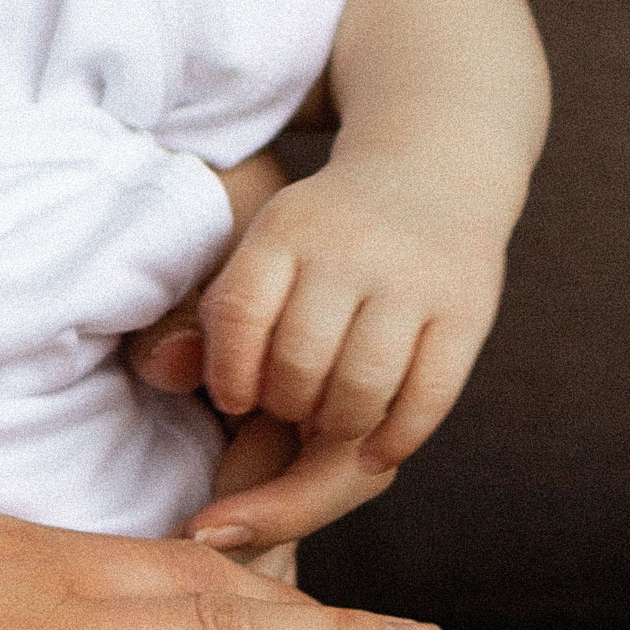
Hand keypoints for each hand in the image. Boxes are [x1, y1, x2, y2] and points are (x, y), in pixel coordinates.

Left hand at [209, 149, 504, 448]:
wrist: (432, 175)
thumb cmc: (326, 239)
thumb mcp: (266, 251)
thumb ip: (213, 316)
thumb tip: (162, 370)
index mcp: (287, 228)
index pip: (240, 313)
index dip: (229, 373)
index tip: (235, 398)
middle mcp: (351, 248)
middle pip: (300, 361)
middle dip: (286, 405)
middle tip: (289, 412)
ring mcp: (414, 279)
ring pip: (363, 387)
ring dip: (337, 426)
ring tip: (328, 425)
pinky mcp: (466, 309)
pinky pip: (428, 396)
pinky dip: (395, 439)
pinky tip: (373, 453)